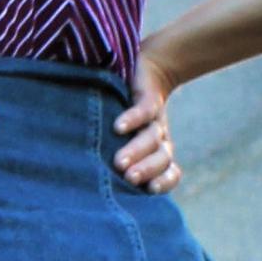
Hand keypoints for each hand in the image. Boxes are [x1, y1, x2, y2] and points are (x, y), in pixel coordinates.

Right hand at [115, 47, 180, 192]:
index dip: (165, 180)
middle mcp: (159, 137)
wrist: (150, 70)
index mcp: (158, 152)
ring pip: (153, 136)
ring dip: (137, 149)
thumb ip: (117, 159)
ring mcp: (155, 118)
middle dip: (148, 168)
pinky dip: (133, 118)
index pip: (170, 171)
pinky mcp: (148, 96)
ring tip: (119, 162)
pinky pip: (145, 110)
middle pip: (162, 156)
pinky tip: (119, 126)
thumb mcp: (125, 140)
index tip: (151, 190)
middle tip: (129, 178)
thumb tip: (91, 185)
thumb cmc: (129, 115)